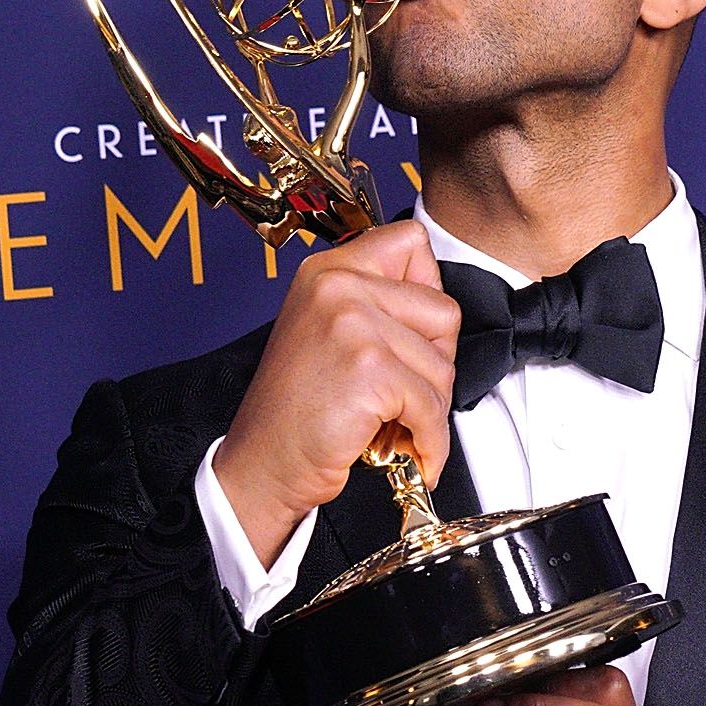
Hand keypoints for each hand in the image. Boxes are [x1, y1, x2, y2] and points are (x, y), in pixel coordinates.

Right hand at [212, 219, 459, 565]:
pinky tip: (412, 450)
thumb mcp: (324, 331)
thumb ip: (371, 302)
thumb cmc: (295, 410)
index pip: (412, 242)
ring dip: (430, 409)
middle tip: (405, 394)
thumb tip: (435, 300)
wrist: (262, 464)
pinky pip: (432, 406)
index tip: (413, 335)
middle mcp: (338, 287)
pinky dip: (430, 439)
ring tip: (395, 425)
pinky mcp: (369, 370)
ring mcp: (353, 325)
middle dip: (436, 363)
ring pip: (443, 365)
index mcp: (328, 271)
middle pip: (443, 311)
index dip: (427, 294)